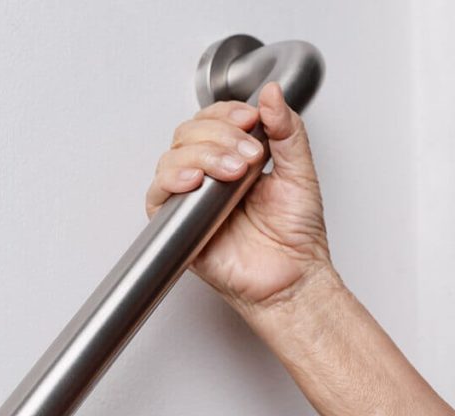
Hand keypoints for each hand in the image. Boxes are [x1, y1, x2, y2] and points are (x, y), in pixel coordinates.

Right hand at [146, 82, 330, 308]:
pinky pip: (157, 193)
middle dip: (220, 135)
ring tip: (234, 173)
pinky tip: (197, 180)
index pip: (212, 119)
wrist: (291, 277)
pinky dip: (172, 179)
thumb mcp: (301, 172)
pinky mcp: (177, 224)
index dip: (226, 113)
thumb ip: (288, 131)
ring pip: (172, 156)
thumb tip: (273, 95)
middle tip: (250, 155)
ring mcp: (190, 198)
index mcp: (234, 158)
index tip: (251, 119)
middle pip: (188, 132)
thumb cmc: (295, 237)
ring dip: (203, 155)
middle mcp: (208, 175)